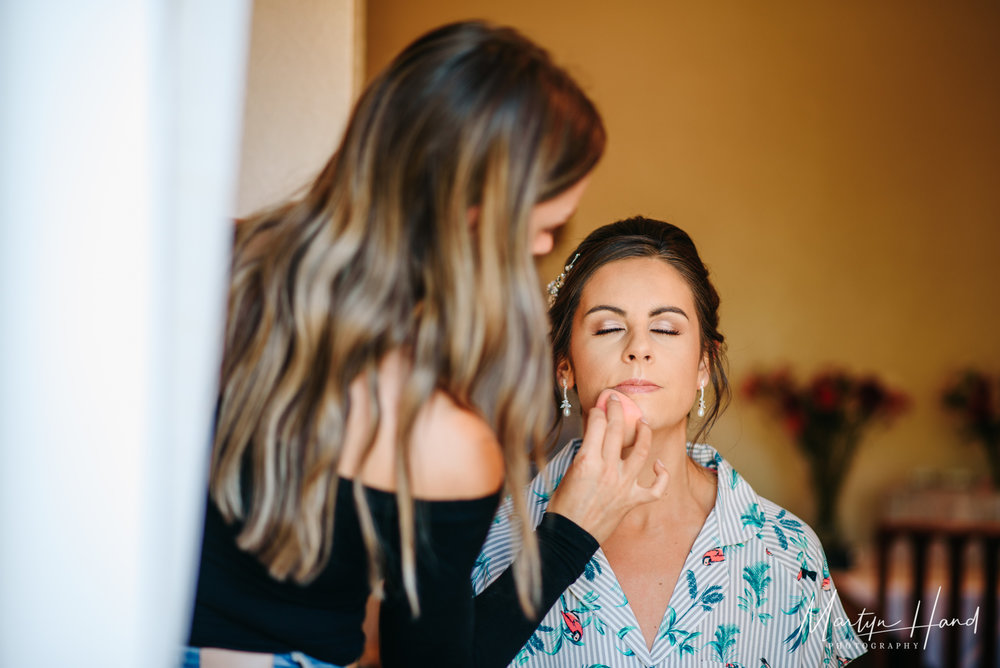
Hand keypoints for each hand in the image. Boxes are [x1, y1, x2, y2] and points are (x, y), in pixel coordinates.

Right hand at [546, 392, 669, 543]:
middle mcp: (608, 470)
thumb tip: (595, 439)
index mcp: (587, 461)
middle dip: (617, 409)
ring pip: (642, 450)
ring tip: (643, 422)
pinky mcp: (633, 500)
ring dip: (644, 432)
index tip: (598, 407)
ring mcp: (624, 485)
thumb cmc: (564, 505)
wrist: (571, 535)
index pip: (597, 424)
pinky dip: (661, 475)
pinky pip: (656, 488)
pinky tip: (658, 465)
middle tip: (617, 401)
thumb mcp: (568, 472)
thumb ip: (585, 454)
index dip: (598, 411)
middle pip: (617, 430)